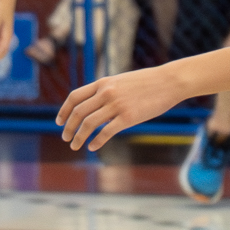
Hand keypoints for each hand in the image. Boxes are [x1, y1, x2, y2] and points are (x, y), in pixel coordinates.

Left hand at [56, 65, 186, 151]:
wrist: (169, 81)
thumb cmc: (147, 82)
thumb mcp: (121, 81)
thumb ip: (106, 91)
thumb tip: (95, 106)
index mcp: (103, 83)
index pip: (75, 97)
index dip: (64, 111)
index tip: (59, 122)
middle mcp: (106, 93)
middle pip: (78, 112)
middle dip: (69, 127)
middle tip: (66, 138)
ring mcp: (117, 105)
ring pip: (89, 124)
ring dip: (79, 137)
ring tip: (75, 146)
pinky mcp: (129, 117)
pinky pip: (106, 132)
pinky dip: (96, 141)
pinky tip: (93, 147)